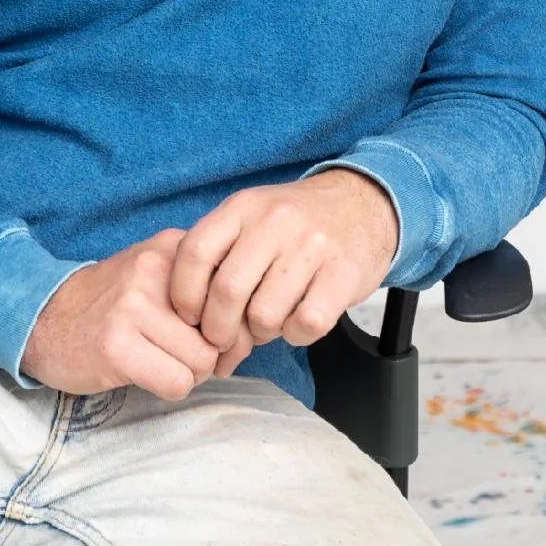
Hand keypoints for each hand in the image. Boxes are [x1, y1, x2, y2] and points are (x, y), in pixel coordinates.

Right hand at [19, 227, 258, 400]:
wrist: (44, 316)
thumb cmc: (112, 303)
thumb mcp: (157, 275)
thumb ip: (201, 289)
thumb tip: (249, 331)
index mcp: (174, 247)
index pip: (234, 293)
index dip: (231, 325)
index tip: (213, 338)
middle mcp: (156, 270)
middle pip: (221, 333)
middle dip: (209, 355)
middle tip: (179, 355)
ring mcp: (133, 306)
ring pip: (202, 362)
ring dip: (187, 373)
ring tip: (157, 361)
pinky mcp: (117, 345)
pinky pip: (176, 383)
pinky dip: (167, 387)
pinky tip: (141, 372)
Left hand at [167, 169, 399, 376]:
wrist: (362, 205)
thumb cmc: (294, 225)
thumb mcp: (251, 220)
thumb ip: (219, 259)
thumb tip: (189, 328)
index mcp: (243, 206)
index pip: (194, 252)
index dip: (184, 294)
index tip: (190, 317)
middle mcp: (275, 220)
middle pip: (227, 290)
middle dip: (218, 330)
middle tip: (224, 339)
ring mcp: (312, 245)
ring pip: (265, 315)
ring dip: (261, 333)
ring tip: (268, 321)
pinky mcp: (344, 273)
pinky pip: (305, 324)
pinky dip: (296, 334)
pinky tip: (298, 320)